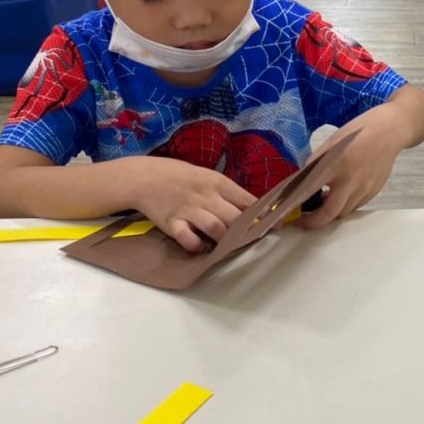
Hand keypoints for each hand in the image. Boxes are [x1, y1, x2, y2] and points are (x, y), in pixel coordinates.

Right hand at [134, 159, 256, 251]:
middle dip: (247, 231)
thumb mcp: (208, 177)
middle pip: (235, 217)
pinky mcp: (172, 223)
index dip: (264, 215)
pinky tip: (201, 246)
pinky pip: (188, 238)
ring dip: (225, 240)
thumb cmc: (183, 177)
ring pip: (216, 228)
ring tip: (228, 245)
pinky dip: (197, 246)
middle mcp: (206, 196)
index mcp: (218, 183)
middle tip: (253, 239)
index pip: (247, 200)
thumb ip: (228, 193)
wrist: (146, 177)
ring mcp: (189, 209)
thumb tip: (253, 209)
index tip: (277, 224)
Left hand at [297, 106, 407, 228]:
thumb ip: (315, 164)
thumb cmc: (357, 133)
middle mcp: (350, 180)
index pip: (310, 192)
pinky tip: (344, 191)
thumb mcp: (330, 143)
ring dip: (332, 211)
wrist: (389, 131)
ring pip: (344, 212)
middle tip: (305, 219)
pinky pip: (356, 205)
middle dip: (315, 221)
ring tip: (326, 199)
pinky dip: (346, 204)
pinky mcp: (374, 191)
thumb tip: (300, 183)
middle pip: (330, 213)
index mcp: (334, 164)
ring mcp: (365, 188)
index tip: (291, 212)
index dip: (296, 205)